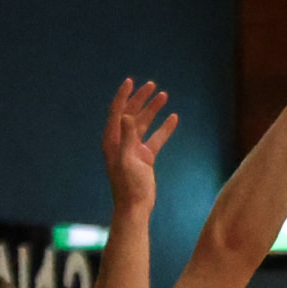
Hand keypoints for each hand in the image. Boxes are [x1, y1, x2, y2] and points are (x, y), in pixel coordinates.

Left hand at [102, 79, 176, 207]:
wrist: (135, 205)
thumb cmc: (129, 185)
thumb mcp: (127, 159)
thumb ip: (127, 137)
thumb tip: (126, 115)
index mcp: (113, 139)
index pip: (117, 111)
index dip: (123, 96)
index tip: (131, 81)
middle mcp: (121, 141)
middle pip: (131, 113)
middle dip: (141, 99)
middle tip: (152, 86)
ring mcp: (134, 148)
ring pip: (144, 123)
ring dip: (153, 110)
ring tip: (164, 96)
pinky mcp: (145, 156)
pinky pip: (156, 138)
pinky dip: (164, 128)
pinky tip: (173, 118)